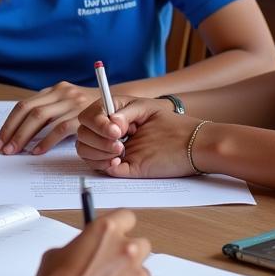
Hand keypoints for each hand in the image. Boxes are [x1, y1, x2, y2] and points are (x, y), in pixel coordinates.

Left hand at [0, 82, 94, 154]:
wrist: (119, 106)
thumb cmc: (89, 109)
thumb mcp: (67, 103)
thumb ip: (48, 110)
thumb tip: (20, 131)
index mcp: (54, 90)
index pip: (23, 105)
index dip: (9, 123)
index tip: (0, 140)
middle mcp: (61, 93)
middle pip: (28, 111)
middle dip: (12, 131)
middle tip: (3, 149)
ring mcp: (72, 103)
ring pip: (40, 119)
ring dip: (24, 137)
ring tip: (15, 152)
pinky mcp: (83, 115)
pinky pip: (59, 129)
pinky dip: (46, 141)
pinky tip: (37, 151)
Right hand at [33, 210, 150, 275]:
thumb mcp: (58, 254)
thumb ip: (81, 248)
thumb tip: (87, 253)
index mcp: (106, 231)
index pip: (126, 217)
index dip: (120, 227)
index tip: (115, 234)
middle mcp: (127, 251)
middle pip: (142, 244)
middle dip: (129, 253)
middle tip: (110, 265)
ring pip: (141, 274)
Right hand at [76, 97, 198, 177]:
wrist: (191, 145)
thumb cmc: (171, 124)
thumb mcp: (147, 108)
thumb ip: (126, 112)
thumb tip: (111, 122)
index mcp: (113, 114)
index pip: (89, 116)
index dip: (96, 123)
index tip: (115, 129)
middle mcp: (108, 132)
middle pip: (83, 135)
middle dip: (97, 139)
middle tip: (119, 142)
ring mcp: (112, 150)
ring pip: (86, 152)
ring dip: (98, 152)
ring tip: (119, 151)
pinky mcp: (120, 167)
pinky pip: (99, 168)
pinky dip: (103, 165)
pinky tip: (117, 162)